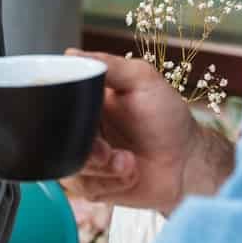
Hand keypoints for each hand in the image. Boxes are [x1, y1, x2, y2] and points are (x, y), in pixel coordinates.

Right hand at [59, 49, 206, 212]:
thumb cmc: (168, 117)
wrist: (188, 160)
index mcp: (84, 102)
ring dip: (101, 169)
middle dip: (84, 150)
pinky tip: (131, 173)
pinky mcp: (93, 185)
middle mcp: (79, 129)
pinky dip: (111, 183)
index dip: (56, 113)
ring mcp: (84, 158)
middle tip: (105, 152)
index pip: (53, 103)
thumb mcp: (142, 80)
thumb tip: (71, 55)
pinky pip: (85, 187)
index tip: (72, 121)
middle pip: (55, 140)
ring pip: (68, 167)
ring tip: (129, 162)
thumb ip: (109, 65)